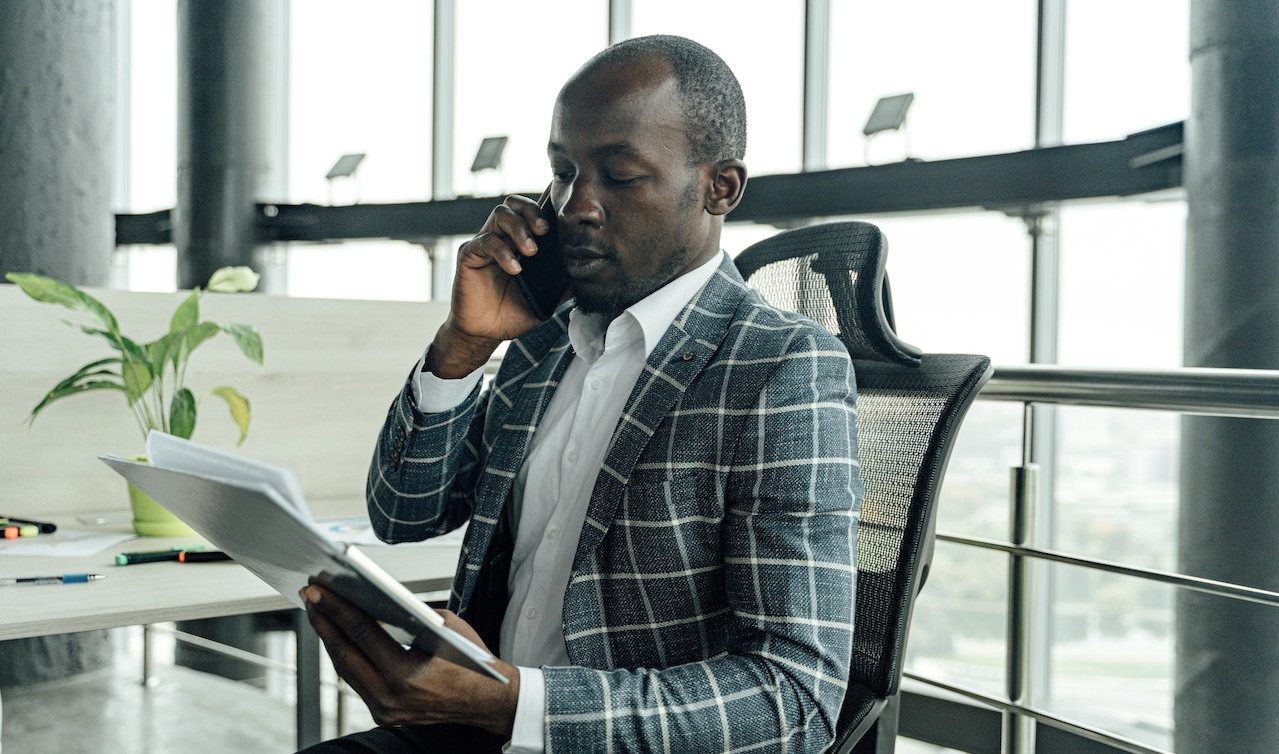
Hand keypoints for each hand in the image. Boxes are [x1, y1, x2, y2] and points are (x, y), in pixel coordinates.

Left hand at [299, 583, 519, 735]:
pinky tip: (340, 637)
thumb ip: (408, 615)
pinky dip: (348, 656)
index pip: (361, 633)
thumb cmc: (472, 659)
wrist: (489, 700)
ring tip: (320, 613)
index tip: (318, 590)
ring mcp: (385, 711)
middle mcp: (390, 697)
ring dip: (331, 639)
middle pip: (344, 654)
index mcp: (405, 675)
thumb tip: (372, 598)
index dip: (336, 608)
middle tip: (310, 596)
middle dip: (324, 622)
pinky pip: (358, 681)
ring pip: (346, 670)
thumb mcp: (444, 625)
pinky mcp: (384, 714)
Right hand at [427, 189, 554, 378]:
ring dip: (519, 228)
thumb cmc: (513, 313)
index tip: (563, 210)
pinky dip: (503, 252)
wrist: (486, 333)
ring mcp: (485, 243)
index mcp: (522, 242)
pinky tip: (514, 268)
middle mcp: (503, 237)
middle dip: (532, 212)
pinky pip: (485, 241)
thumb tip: (587, 272)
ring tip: (531, 251)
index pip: (533, 213)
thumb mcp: (546, 299)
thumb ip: (563, 284)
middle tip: (544, 231)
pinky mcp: (469, 255)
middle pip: (514, 203)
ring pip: (500, 214)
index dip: (546, 204)